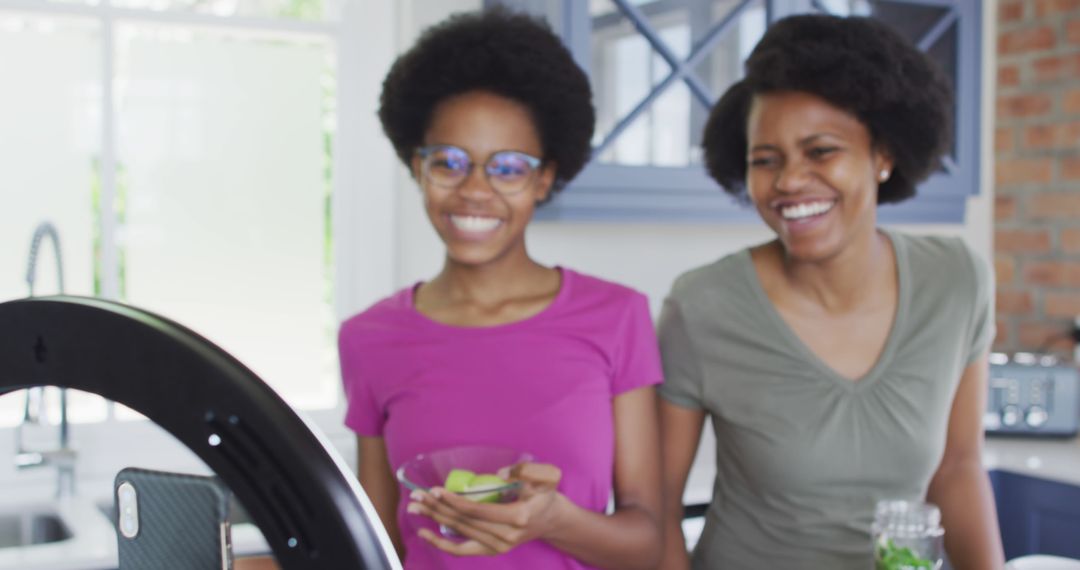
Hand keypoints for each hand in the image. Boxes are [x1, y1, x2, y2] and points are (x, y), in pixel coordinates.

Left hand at [408, 462, 563, 555]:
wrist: (552, 520)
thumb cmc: (545, 495)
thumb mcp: (547, 476)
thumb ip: (527, 471)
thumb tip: (500, 475)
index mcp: (517, 517)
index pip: (477, 511)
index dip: (454, 502)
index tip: (435, 491)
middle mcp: (506, 537)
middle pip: (464, 521)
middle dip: (437, 508)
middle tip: (416, 496)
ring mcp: (498, 547)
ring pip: (460, 532)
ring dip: (434, 519)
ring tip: (414, 507)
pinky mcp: (492, 550)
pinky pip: (463, 550)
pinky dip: (442, 544)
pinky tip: (424, 533)